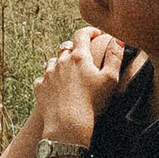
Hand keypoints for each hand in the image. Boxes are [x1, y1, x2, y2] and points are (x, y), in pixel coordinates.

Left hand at [33, 28, 123, 142]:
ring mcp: (48, 74)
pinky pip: (43, 78)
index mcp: (79, 57)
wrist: (68, 126)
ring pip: (53, 62)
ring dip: (61, 63)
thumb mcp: (111, 79)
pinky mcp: (40, 88)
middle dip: (75, 48)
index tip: (95, 34)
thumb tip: (118, 39)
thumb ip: (115, 57)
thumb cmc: (92, 103)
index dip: (89, 31)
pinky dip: (50, 79)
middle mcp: (61, 62)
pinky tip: (56, 86)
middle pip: (66, 47)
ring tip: (68, 72)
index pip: (82, 34)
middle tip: (83, 55)